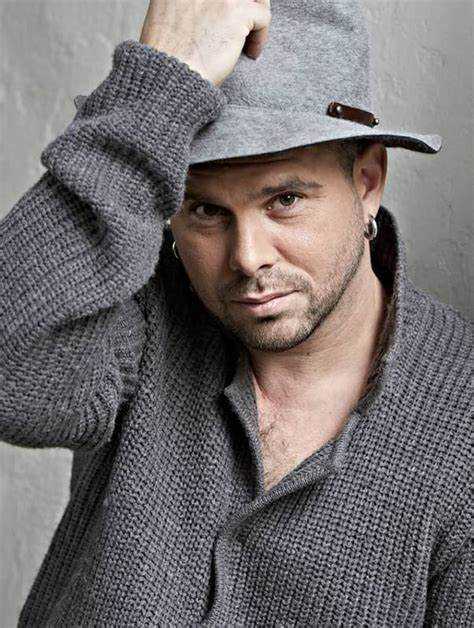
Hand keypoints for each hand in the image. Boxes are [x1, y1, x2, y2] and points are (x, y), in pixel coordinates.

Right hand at [139, 0, 270, 85]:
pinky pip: (263, 16)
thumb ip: (188, 5)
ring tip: (251, 36)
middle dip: (244, 7)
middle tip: (245, 25)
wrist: (171, 74)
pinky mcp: (237, 11)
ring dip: (256, 15)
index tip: (227, 19)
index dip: (226, 5)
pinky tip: (251, 53)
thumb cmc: (167, 56)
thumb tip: (209, 13)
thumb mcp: (166, 15)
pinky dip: (260, 37)